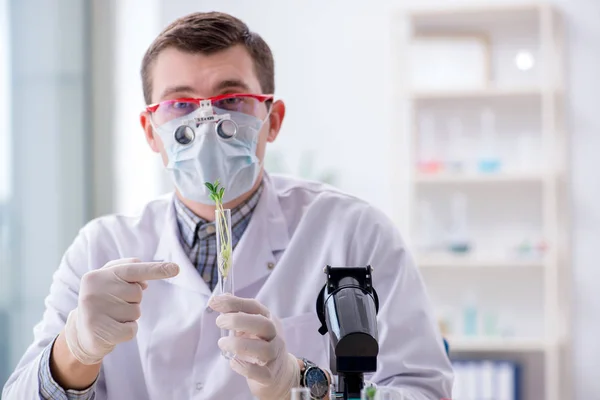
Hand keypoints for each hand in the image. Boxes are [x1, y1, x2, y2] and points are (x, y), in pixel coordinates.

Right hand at [64, 258, 178, 364]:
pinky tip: (113, 330)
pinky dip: (128, 331)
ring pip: (136, 312)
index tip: (176, 268)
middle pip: (137, 293)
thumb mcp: (110, 280)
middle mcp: (93, 292)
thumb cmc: (103, 301)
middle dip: (132, 300)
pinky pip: (132, 330)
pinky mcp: (100, 333)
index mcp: (96, 276)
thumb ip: (128, 270)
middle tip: (114, 306)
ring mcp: (94, 313)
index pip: (132, 270)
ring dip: (129, 317)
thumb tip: (145, 281)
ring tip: (112, 318)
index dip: (156, 269)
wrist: (81, 333)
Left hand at [208, 294, 299, 399]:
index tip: (214, 302)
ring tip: (222, 343)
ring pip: (264, 349)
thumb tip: (215, 300)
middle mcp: (275, 336)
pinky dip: (244, 367)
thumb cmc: (259, 345)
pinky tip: (233, 362)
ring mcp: (274, 356)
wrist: (280, 373)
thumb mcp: (250, 326)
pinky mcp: (270, 376)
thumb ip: (235, 313)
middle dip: (238, 321)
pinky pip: (260, 373)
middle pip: (264, 325)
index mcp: (268, 320)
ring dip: (239, 345)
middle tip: (219, 322)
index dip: (234, 303)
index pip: (254, 307)